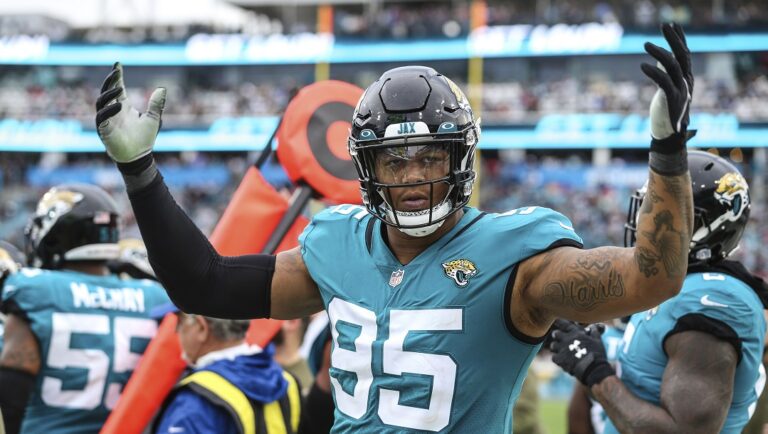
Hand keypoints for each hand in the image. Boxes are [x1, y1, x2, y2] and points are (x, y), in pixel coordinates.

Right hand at [95, 62, 165, 162]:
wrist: (139, 157)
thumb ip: (156, 104)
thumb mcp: (153, 119)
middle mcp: (113, 111)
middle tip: (116, 71)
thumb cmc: (144, 139)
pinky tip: (119, 105)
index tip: (118, 64)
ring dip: (109, 93)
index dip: (117, 77)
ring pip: (101, 101)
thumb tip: (162, 89)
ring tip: (120, 87)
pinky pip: (102, 117)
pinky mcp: (103, 129)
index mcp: (123, 107)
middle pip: (107, 91)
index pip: (117, 88)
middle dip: (110, 80)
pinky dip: (109, 110)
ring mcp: (107, 119)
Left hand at [548, 319, 613, 387]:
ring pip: (553, 345)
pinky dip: (558, 359)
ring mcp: (561, 349)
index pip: (563, 323)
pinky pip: (554, 357)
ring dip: (557, 348)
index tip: (557, 321)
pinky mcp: (559, 359)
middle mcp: (566, 339)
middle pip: (555, 333)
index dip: (559, 322)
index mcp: (575, 333)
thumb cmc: (596, 354)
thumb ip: (594, 331)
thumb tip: (593, 326)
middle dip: (557, 336)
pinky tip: (564, 361)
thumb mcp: (597, 340)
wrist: (593, 369)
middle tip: (562, 340)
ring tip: (563, 352)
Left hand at [641, 23, 692, 139]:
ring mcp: (680, 90)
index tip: (673, 25)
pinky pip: (663, 81)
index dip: (680, 39)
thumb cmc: (666, 111)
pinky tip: (642, 65)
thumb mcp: (667, 88)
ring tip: (645, 43)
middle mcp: (686, 82)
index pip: (685, 54)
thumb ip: (666, 73)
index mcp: (686, 79)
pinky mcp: (671, 99)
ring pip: (672, 66)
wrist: (669, 136)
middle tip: (664, 24)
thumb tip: (660, 58)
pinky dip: (654, 72)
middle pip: (682, 55)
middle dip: (674, 38)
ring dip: (660, 52)